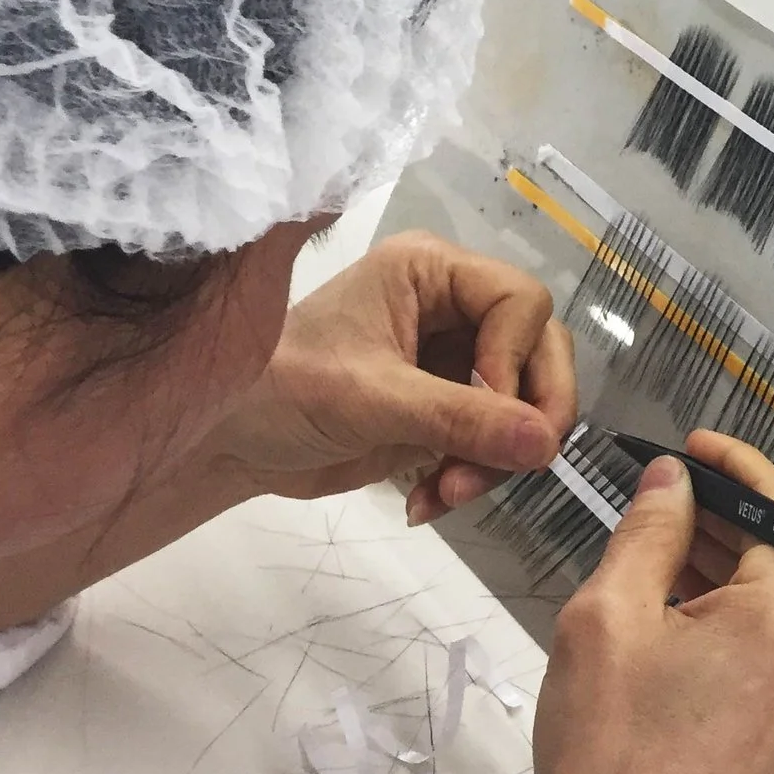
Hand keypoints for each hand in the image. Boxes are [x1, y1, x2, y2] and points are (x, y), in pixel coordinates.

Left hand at [210, 232, 576, 522]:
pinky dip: (476, 474)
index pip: (523, 303)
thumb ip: (462, 419)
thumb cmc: (281, 393)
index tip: (493, 414)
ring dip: (499, 457)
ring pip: (526, 402)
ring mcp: (452, 358)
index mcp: (432, 272)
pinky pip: (496, 439)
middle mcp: (452, 306)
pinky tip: (432, 501)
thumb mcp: (373, 401)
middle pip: (540, 351)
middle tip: (511, 468)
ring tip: (450, 493)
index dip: (517, 360)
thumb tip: (546, 446)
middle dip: (525, 418)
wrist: (227, 443)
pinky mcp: (448, 407)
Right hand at [533, 434, 773, 773]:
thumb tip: (672, 478)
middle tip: (659, 493)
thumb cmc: (612, 756)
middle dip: (726, 512)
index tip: (685, 445)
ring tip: (656, 545)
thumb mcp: (609, 618)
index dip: (730, 465)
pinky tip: (680, 603)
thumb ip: (649, 530)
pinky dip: (739, 610)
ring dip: (728, 560)